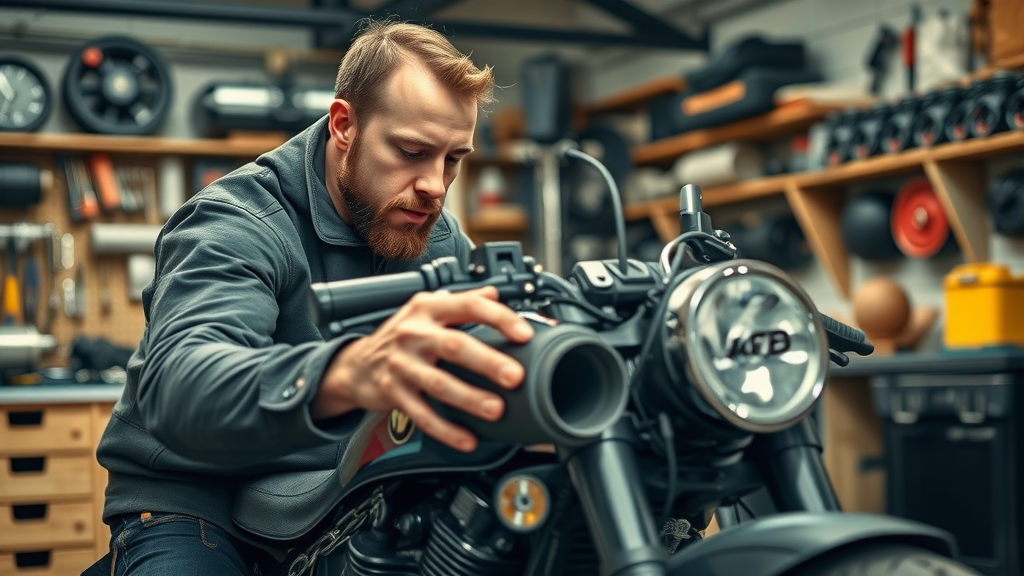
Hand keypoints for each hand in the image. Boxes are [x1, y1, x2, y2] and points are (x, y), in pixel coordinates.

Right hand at [313, 286, 533, 451]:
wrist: (355, 363)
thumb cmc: (399, 335)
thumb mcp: (426, 309)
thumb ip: (462, 301)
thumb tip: (496, 292)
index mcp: (428, 308)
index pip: (469, 306)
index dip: (499, 318)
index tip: (524, 333)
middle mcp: (413, 333)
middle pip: (455, 345)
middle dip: (487, 361)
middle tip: (515, 376)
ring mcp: (401, 364)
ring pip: (438, 383)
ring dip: (469, 398)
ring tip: (495, 410)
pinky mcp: (393, 392)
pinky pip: (422, 414)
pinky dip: (446, 429)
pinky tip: (467, 439)